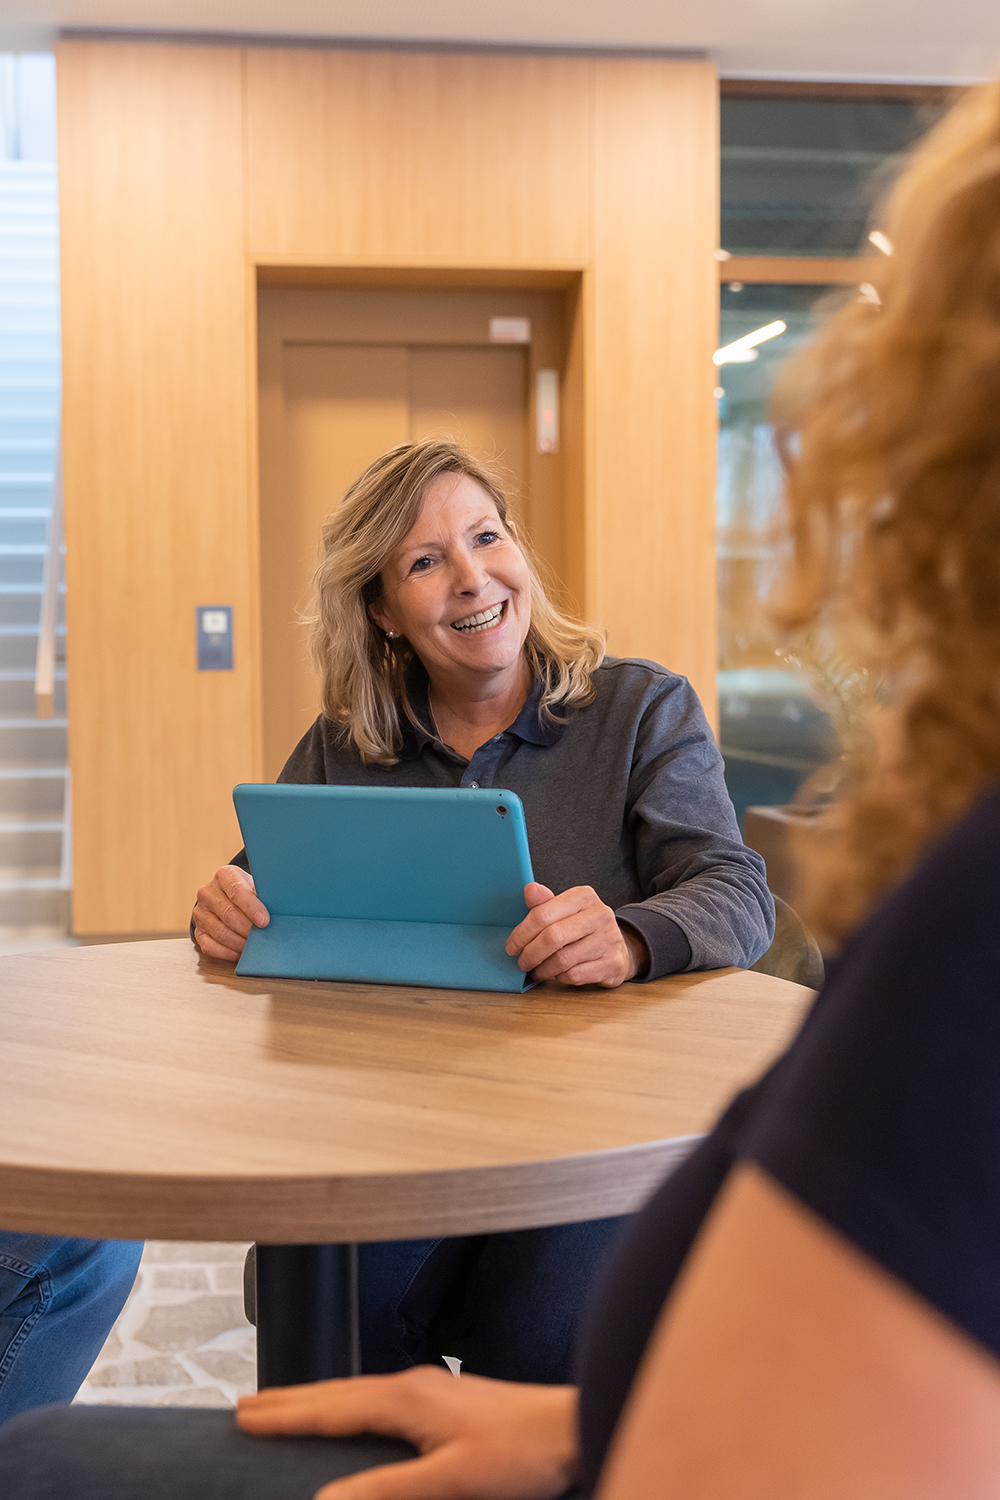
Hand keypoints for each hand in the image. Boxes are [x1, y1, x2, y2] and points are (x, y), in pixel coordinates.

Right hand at [192, 864, 268, 961]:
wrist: (227, 897)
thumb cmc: (248, 892)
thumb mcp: (256, 886)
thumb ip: (265, 895)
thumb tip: (281, 910)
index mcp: (224, 876)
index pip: (236, 891)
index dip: (252, 908)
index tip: (265, 921)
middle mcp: (208, 892)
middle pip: (229, 914)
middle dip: (248, 929)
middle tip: (263, 938)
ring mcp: (200, 912)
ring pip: (220, 932)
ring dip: (240, 943)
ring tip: (255, 947)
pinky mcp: (198, 930)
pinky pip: (210, 946)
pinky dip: (228, 953)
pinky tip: (241, 953)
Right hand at [236, 1366, 577, 1499]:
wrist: (570, 1430)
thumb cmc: (521, 1453)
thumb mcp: (450, 1482)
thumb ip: (386, 1490)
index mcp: (406, 1399)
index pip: (331, 1408)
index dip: (285, 1414)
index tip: (242, 1415)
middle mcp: (413, 1386)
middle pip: (338, 1391)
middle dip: (291, 1399)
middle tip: (247, 1404)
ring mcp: (431, 1389)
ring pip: (359, 1392)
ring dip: (319, 1400)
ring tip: (288, 1406)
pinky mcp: (446, 1401)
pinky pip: (380, 1398)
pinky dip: (350, 1405)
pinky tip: (354, 1416)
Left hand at [506, 883, 646, 987]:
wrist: (618, 948)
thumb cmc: (583, 928)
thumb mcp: (564, 910)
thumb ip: (544, 903)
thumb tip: (529, 890)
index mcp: (584, 896)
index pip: (543, 913)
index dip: (522, 933)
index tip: (512, 946)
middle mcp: (600, 915)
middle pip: (552, 937)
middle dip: (530, 953)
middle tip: (522, 962)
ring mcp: (609, 940)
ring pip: (562, 959)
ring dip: (543, 969)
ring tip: (536, 970)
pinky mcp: (612, 964)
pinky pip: (575, 975)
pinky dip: (559, 977)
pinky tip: (556, 974)